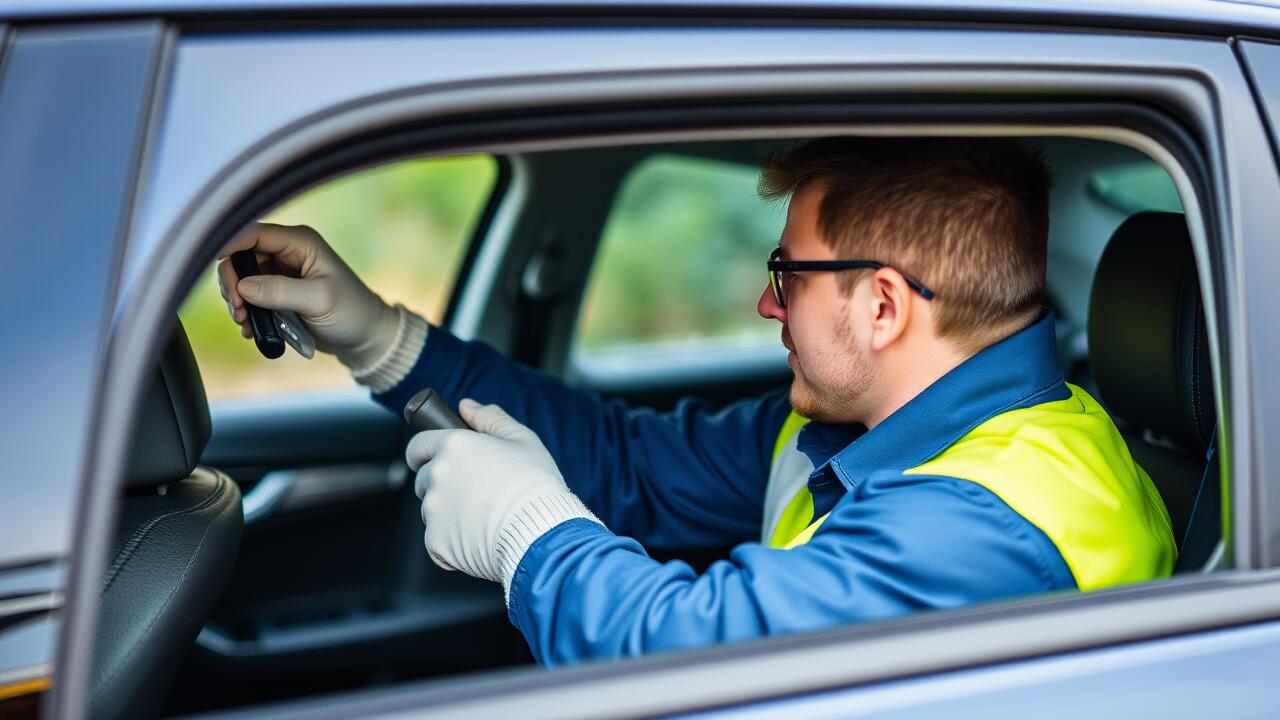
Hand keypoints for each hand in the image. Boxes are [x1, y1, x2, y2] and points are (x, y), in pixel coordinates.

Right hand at [217, 223, 398, 368]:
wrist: (364, 337)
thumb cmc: (351, 312)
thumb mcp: (318, 300)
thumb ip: (281, 291)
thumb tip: (243, 287)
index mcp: (300, 242)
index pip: (254, 234)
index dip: (230, 246)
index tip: (218, 270)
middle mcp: (287, 253)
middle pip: (241, 257)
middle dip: (233, 283)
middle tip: (238, 309)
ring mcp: (281, 274)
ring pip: (241, 279)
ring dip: (237, 301)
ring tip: (246, 323)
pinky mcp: (277, 294)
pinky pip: (250, 298)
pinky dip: (246, 313)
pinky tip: (252, 329)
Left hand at [406, 399, 598, 591]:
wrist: (541, 532)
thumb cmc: (536, 484)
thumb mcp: (522, 440)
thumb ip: (490, 418)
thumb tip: (466, 406)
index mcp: (453, 445)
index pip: (417, 446)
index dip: (424, 453)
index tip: (435, 461)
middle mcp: (437, 475)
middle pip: (425, 479)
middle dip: (443, 484)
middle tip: (475, 492)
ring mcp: (433, 510)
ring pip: (431, 509)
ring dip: (448, 512)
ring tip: (483, 517)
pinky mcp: (436, 541)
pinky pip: (437, 538)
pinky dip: (453, 540)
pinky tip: (479, 536)